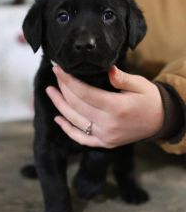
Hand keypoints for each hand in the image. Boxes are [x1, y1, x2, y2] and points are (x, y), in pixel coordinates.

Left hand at [46, 66, 163, 147]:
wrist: (160, 121)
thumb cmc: (150, 99)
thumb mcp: (140, 84)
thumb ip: (122, 78)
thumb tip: (107, 69)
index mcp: (117, 108)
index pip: (84, 93)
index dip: (68, 80)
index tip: (58, 69)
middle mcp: (108, 124)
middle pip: (76, 106)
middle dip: (63, 89)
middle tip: (55, 76)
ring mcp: (105, 136)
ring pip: (75, 121)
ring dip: (60, 106)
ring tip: (50, 92)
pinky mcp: (105, 143)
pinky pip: (81, 138)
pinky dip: (68, 129)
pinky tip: (58, 119)